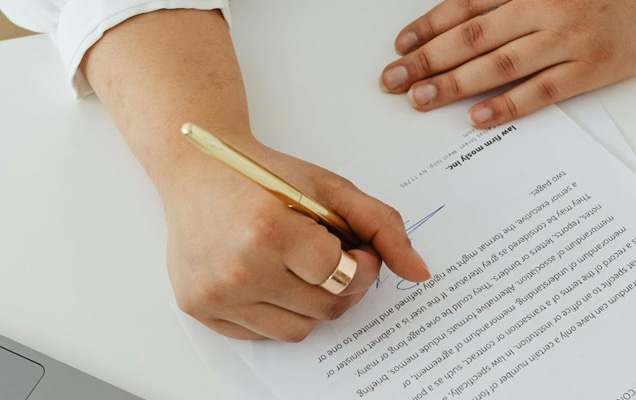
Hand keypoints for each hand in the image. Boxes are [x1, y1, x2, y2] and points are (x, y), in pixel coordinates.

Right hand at [164, 140, 429, 341]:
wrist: (196, 170)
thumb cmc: (264, 174)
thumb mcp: (329, 188)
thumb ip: (382, 226)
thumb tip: (421, 273)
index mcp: (267, 230)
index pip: (343, 275)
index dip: (361, 263)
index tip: (353, 246)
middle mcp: (236, 270)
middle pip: (328, 307)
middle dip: (344, 283)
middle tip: (330, 254)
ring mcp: (214, 295)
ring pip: (300, 329)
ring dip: (313, 301)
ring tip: (297, 264)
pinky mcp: (200, 310)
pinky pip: (264, 333)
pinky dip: (279, 310)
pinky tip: (269, 275)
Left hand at [380, 0, 635, 127]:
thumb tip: (462, 16)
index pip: (466, 6)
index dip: (429, 27)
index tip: (400, 46)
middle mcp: (543, 9)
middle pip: (472, 37)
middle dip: (427, 60)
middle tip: (393, 80)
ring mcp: (567, 41)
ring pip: (499, 64)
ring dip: (454, 84)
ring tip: (420, 100)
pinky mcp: (590, 71)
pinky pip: (541, 92)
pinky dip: (507, 105)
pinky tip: (477, 119)